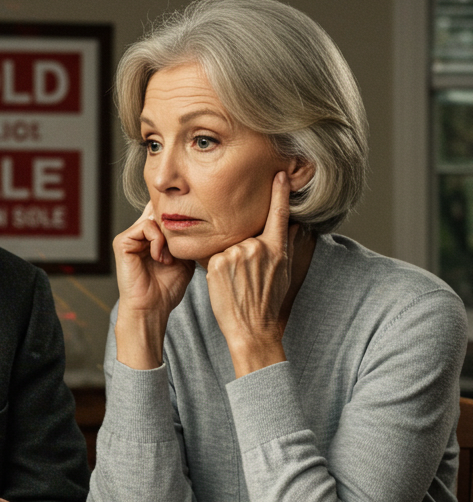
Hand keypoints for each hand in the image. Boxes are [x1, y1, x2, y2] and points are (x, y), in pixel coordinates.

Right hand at [113, 201, 194, 368]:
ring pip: (155, 217)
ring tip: (168, 259)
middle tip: (181, 245)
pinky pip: (145, 227)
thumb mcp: (185, 258)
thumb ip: (186, 239)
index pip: (164, 212)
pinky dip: (157, 241)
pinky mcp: (122, 242)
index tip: (195, 223)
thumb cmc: (167, 289)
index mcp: (152, 236)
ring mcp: (130, 237)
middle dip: (175, 223)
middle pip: (160, 210)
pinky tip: (159, 258)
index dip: (180, 214)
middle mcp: (139, 234)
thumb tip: (199, 221)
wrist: (151, 308)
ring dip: (167, 237)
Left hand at [205, 172, 298, 376]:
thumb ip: (281, 247)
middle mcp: (258, 247)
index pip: (279, 214)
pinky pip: (213, 257)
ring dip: (227, 262)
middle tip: (246, 278)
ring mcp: (237, 253)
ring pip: (227, 247)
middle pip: (245, 236)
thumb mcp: (282, 273)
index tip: (280, 174)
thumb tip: (288, 227)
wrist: (252, 327)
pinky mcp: (218, 261)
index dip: (280, 193)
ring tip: (236, 284)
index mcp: (277, 248)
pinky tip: (224, 284)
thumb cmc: (266, 302)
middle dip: (242, 252)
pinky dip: (215, 268)